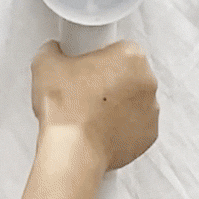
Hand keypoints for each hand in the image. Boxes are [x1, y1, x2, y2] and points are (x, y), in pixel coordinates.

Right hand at [30, 38, 158, 170]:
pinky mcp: (149, 135)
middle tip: (88, 90)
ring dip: (119, 103)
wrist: (73, 151)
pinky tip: (103, 128)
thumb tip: (55, 51)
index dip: (102, 56)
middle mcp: (148, 82)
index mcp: (131, 57)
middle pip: (131, 74)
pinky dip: (123, 126)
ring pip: (136, 100)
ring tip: (93, 112)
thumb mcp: (46, 63)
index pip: (120, 48)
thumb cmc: (66, 110)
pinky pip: (137, 125)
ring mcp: (152, 111)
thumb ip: (55, 49)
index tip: (90, 66)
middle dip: (112, 80)